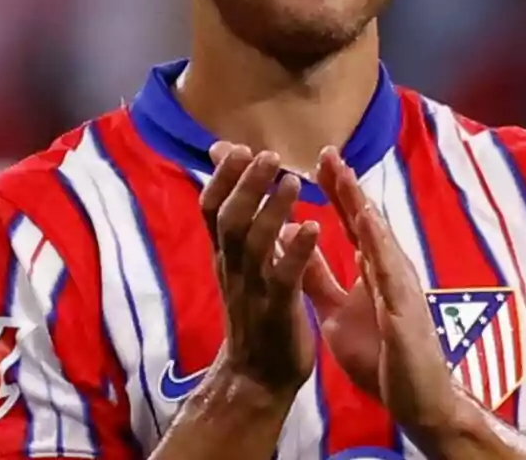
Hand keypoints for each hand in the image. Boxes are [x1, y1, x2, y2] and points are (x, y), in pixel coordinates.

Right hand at [202, 142, 320, 400]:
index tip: (236, 147)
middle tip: (267, 154)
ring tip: (293, 181)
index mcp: (227, 256)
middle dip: (247, 184)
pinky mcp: (278, 311)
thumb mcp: (239, 266)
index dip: (222, 178)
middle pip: (230, 219)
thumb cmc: (254, 313)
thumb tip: (229, 188)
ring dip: (273, 209)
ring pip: (255, 244)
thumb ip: (236, 226)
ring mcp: (254, 290)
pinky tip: (313, 228)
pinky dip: (296, 251)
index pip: (212, 209)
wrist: (255, 379)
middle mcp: (234, 268)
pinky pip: (284, 278)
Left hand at [306, 147, 459, 437]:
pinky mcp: (404, 310)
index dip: (334, 189)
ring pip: (379, 239)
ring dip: (361, 206)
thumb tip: (295, 242)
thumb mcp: (336, 310)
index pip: (351, 221)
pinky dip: (379, 247)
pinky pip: (390, 275)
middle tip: (326, 151)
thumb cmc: (382, 355)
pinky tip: (367, 225)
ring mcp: (400, 287)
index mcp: (372, 268)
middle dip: (346, 185)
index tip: (316, 158)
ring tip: (344, 175)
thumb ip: (318, 276)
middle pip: (366, 220)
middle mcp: (389, 269)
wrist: (418, 401)